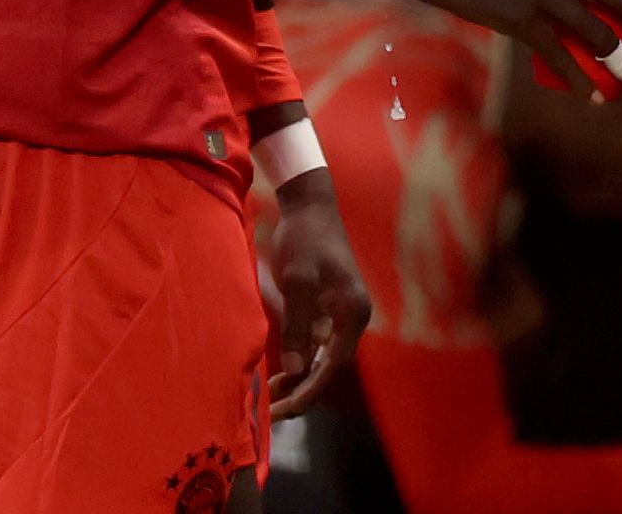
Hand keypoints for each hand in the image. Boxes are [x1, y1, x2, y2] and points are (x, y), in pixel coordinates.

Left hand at [265, 169, 368, 417]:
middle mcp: (351, 318)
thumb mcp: (298, 280)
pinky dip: (297, 361)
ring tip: (268, 398)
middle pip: (330, 366)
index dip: (312, 390)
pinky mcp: (326, 309)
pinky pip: (314, 345)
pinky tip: (275, 373)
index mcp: (353, 313)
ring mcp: (339, 314)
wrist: (309, 207)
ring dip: (298, 379)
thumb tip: (293, 369)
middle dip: (303, 391)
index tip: (287, 409)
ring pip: (321, 359)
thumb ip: (296, 325)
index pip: (336, 364)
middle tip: (272, 413)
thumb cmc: (305, 240)